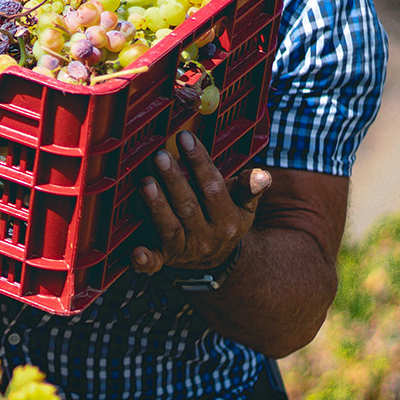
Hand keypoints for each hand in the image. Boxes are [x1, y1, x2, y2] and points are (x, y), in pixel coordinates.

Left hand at [132, 130, 271, 275]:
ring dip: (156, 206)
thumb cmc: (224, 219)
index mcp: (227, 220)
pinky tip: (135, 253)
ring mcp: (184, 249)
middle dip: (173, 180)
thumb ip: (250, 188)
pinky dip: (144, 260)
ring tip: (145, 183)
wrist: (215, 259)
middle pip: (188, 205)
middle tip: (160, 156)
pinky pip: (154, 262)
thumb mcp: (243, 206)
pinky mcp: (165, 259)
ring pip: (169, 227)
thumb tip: (263, 175)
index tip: (185, 138)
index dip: (199, 162)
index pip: (213, 188)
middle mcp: (206, 236)